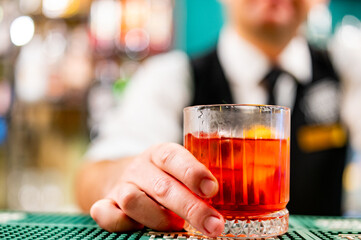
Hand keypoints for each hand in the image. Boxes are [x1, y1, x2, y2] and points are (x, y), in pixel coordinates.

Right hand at [90, 143, 223, 236]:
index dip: (193, 172)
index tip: (212, 190)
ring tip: (178, 227)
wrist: (123, 176)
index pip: (173, 156)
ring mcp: (121, 186)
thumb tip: (236, 191)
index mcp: (160, 154)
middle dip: (190, 208)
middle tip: (213, 225)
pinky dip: (123, 224)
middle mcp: (140, 168)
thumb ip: (199, 176)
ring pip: (135, 201)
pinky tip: (142, 228)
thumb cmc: (162, 176)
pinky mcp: (106, 203)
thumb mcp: (178, 168)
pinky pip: (106, 215)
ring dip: (160, 219)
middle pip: (162, 186)